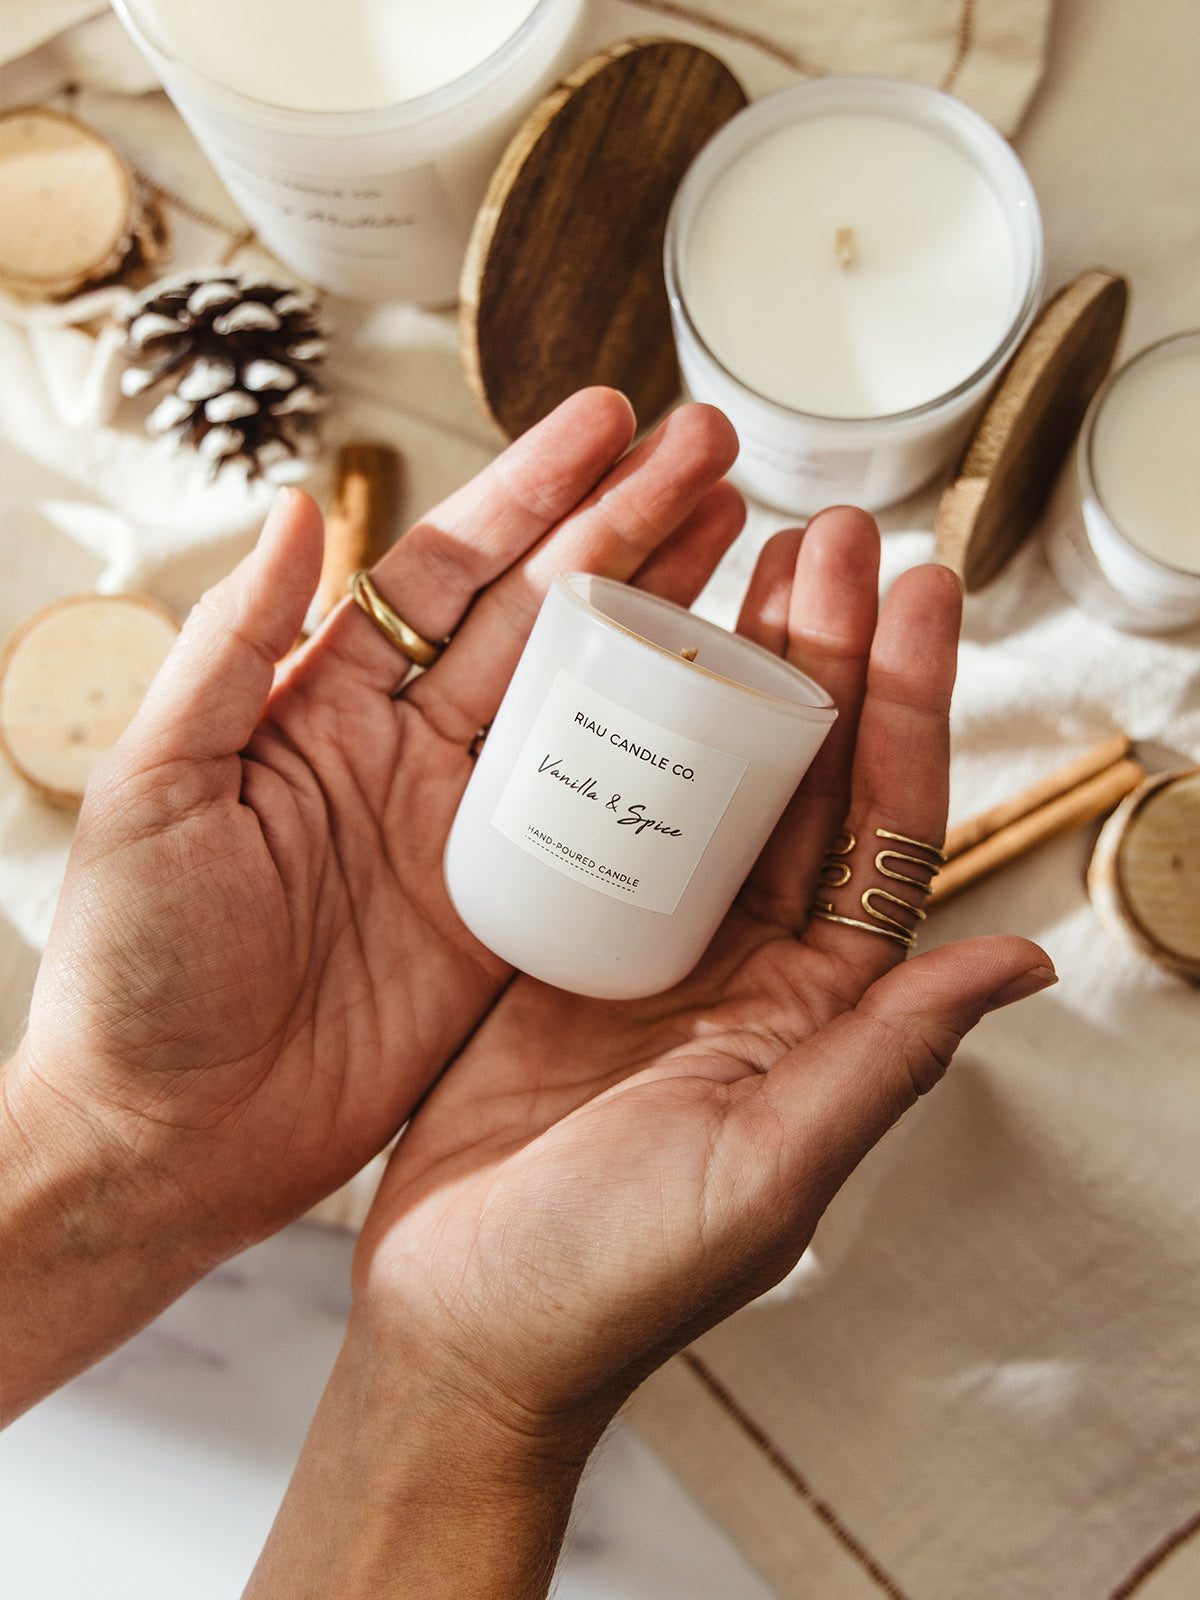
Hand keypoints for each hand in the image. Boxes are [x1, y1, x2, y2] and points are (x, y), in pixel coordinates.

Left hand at [3, 392, 743, 1411]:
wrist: (170, 1136)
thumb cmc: (133, 969)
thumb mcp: (159, 788)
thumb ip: (230, 648)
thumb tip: (290, 509)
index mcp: (325, 704)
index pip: (446, 567)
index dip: (531, 489)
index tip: (609, 421)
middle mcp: (409, 751)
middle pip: (540, 613)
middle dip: (628, 526)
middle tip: (714, 454)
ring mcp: (467, 831)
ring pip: (585, 702)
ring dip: (661, 621)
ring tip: (742, 544)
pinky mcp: (509, 916)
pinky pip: (600, 826)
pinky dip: (666, 769)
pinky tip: (723, 717)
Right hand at [349, 508, 1054, 1438]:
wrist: (459, 1330)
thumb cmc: (608, 1281)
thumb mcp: (763, 1169)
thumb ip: (883, 1059)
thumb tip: (1017, 964)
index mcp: (815, 1010)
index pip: (883, 830)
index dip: (906, 707)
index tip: (919, 595)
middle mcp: (746, 966)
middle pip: (802, 779)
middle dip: (825, 653)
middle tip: (829, 537)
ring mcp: (653, 947)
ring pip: (710, 781)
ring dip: (731, 673)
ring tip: (740, 561)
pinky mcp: (560, 942)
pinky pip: (603, 813)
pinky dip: (617, 731)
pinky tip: (617, 658)